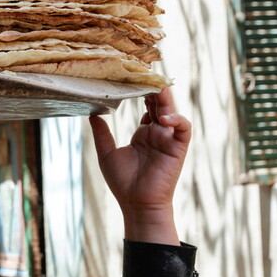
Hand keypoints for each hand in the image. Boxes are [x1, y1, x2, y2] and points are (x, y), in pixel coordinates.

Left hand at [89, 88, 190, 244]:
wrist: (136, 204)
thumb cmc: (123, 183)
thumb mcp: (106, 154)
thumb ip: (102, 133)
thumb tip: (92, 113)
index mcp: (143, 132)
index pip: (146, 105)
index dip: (141, 91)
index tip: (131, 77)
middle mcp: (157, 132)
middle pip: (158, 103)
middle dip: (153, 88)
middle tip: (144, 72)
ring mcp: (168, 139)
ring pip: (171, 111)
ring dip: (165, 98)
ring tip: (155, 85)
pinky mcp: (178, 148)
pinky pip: (184, 128)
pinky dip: (177, 120)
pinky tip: (164, 118)